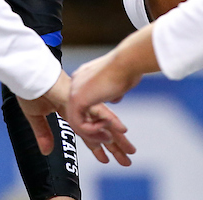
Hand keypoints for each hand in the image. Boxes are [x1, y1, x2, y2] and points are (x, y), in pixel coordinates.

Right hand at [19, 71, 135, 166]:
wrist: (28, 73)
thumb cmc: (30, 89)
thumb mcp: (36, 117)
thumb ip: (43, 133)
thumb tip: (47, 152)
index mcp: (71, 110)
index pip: (87, 132)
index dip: (96, 146)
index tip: (107, 158)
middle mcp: (80, 107)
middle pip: (100, 129)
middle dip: (113, 145)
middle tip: (127, 159)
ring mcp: (82, 101)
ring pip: (103, 123)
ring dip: (116, 138)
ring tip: (129, 151)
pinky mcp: (81, 97)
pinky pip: (97, 111)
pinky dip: (109, 121)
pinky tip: (121, 130)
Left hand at [68, 28, 158, 160]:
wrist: (127, 61)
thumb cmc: (128, 68)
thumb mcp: (118, 82)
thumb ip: (112, 91)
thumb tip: (114, 98)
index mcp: (85, 76)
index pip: (82, 103)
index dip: (92, 118)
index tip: (104, 129)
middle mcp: (76, 82)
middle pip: (77, 113)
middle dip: (90, 130)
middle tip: (104, 141)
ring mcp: (74, 90)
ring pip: (76, 121)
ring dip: (92, 134)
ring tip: (107, 140)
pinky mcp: (77, 99)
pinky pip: (79, 124)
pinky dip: (92, 132)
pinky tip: (105, 131)